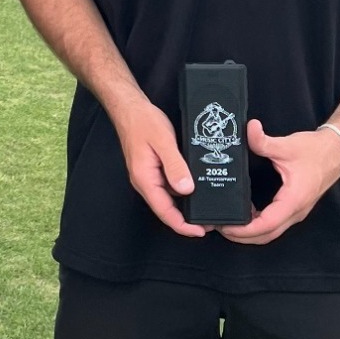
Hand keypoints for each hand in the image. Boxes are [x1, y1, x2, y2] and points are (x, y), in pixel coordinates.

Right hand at [111, 97, 205, 238]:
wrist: (130, 107)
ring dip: (185, 204)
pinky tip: (195, 184)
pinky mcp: (153, 168)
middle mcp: (145, 182)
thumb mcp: (163, 141)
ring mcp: (148, 175)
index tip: (201, 231)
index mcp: (145, 179)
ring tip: (206, 205)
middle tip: (210, 221)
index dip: (183, 226)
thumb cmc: (143, 121)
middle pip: (166, 209)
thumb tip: (186, 189)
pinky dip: (182, 188)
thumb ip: (175, 165)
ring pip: (168, 197)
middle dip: (187, 219)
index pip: (164, 212)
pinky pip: (168, 184)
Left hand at [217, 118, 339, 244]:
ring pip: (271, 232)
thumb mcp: (287, 145)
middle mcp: (295, 212)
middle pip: (267, 235)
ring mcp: (296, 212)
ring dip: (251, 232)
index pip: (267, 224)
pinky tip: (247, 210)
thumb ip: (264, 141)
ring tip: (230, 221)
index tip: (227, 227)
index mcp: (293, 200)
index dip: (246, 230)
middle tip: (220, 226)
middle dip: (243, 236)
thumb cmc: (314, 151)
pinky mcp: (294, 207)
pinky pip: (275, 223)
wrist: (335, 152)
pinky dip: (259, 223)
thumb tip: (249, 129)